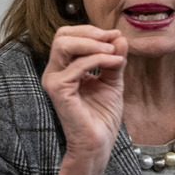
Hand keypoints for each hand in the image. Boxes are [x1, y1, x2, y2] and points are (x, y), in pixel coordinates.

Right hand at [42, 25, 127, 161]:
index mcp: (64, 69)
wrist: (98, 143)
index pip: (69, 37)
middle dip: (90, 32)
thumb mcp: (112, 81)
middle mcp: (54, 73)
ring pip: (64, 44)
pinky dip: (99, 59)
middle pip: (62, 35)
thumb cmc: (102, 117)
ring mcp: (54, 81)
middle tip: (112, 40)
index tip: (115, 35)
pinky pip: (78, 65)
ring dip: (93, 43)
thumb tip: (120, 37)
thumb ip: (114, 59)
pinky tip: (115, 62)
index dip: (91, 31)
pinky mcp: (59, 91)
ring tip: (113, 51)